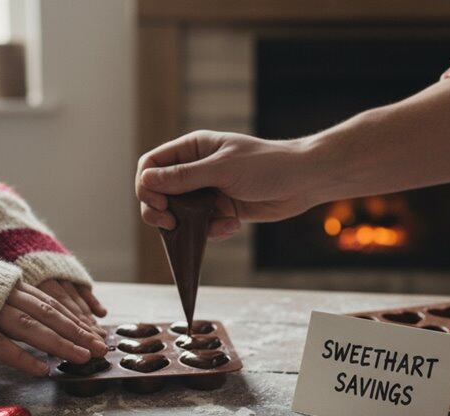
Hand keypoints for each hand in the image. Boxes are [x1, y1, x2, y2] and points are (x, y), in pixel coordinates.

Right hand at [0, 281, 108, 376]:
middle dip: (78, 333)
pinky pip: (1, 345)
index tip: (97, 335)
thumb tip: (42, 318)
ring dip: (60, 343)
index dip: (77, 321)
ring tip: (83, 358)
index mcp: (14, 287)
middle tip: (101, 348)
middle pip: (49, 315)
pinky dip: (23, 358)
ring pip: (31, 327)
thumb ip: (15, 300)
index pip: (52, 305)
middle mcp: (7, 296)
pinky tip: (43, 370)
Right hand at [135, 131, 319, 239]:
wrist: (303, 181)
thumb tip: (146, 181)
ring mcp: (208, 191)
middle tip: (169, 224)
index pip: (152, 165)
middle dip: (160, 211)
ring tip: (206, 228)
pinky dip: (211, 231)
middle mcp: (196, 170)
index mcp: (193, 149)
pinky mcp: (222, 211)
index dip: (146, 185)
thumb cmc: (266, 165)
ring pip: (179, 213)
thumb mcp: (222, 169)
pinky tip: (231, 226)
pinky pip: (202, 226)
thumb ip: (183, 178)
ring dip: (187, 225)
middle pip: (159, 192)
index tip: (158, 203)